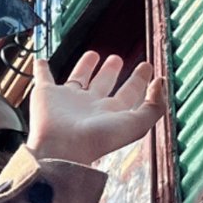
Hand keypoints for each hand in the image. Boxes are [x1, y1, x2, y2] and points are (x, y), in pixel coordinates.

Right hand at [27, 52, 167, 166]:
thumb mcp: (137, 124)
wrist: (62, 148)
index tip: (147, 66)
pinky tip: (41, 60)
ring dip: (85, 66)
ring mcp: (68, 100)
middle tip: (117, 58)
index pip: (129, 93)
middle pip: (104, 85)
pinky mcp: (46, 94)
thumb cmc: (98, 139)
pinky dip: (41, 69)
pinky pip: (44, 77)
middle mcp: (90, 106)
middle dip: (111, 71)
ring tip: (93, 54)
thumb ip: (154, 105)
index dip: (139, 80)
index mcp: (111, 113)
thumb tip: (161, 82)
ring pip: (79, 79)